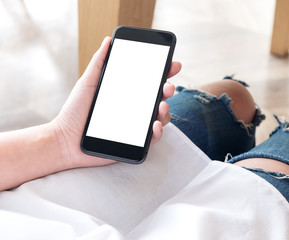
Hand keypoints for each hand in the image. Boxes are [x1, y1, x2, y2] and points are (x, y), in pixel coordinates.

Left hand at [51, 37, 180, 167]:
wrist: (65, 139)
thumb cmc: (75, 111)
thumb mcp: (87, 83)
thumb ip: (99, 62)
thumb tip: (108, 40)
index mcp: (127, 93)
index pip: (149, 81)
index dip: (164, 72)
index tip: (172, 64)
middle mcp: (134, 108)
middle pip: (159, 97)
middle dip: (168, 90)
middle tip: (167, 87)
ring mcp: (136, 125)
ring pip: (160, 117)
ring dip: (165, 111)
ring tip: (161, 106)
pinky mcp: (135, 143)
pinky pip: (152, 138)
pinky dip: (157, 132)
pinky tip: (154, 125)